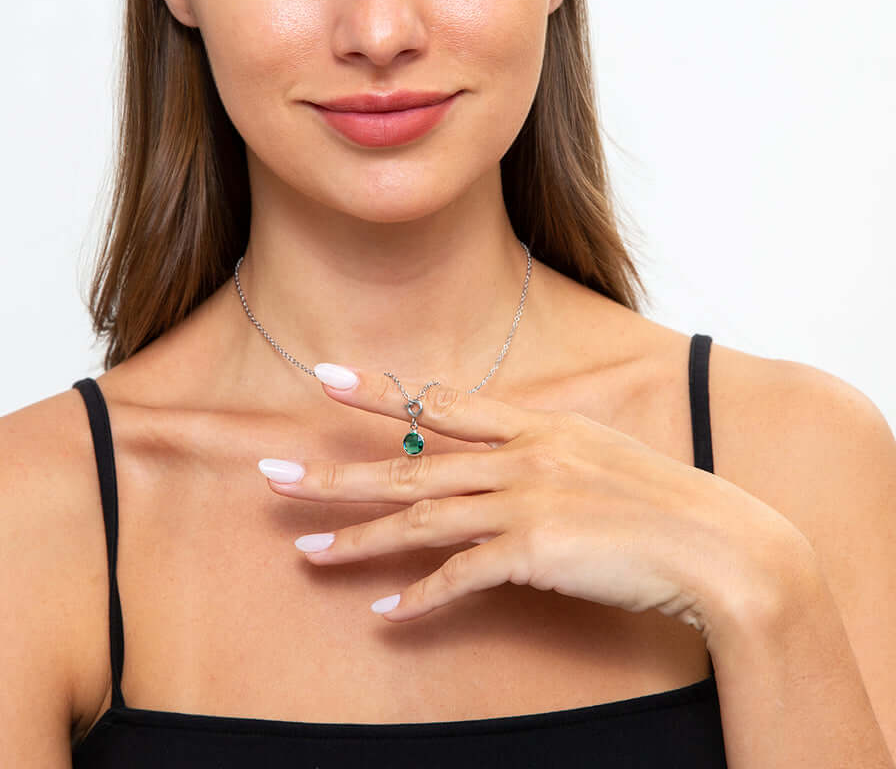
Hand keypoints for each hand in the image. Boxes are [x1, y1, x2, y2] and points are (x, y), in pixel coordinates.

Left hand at [257, 364, 805, 639]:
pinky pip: (460, 576)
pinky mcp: (534, 552)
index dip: (379, 391)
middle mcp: (519, 455)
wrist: (718, 543)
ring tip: (304, 552)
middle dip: (336, 471)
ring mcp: (523, 501)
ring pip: (420, 518)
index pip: (440, 402)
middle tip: (272, 474)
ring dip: (357, 538)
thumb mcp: (596, 450)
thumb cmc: (660, 498)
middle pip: (409, 463)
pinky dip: (420, 596)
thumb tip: (492, 449)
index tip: (324, 377)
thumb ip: (539, 445)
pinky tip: (383, 613)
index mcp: (534, 423)